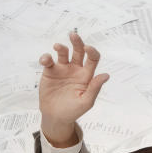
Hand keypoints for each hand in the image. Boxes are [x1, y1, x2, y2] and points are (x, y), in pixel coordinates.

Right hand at [38, 31, 109, 146]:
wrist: (55, 117)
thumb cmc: (73, 111)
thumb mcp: (86, 102)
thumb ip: (94, 88)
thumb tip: (106, 75)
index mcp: (86, 75)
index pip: (93, 59)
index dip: (92, 51)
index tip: (88, 48)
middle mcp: (75, 69)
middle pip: (78, 51)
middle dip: (77, 42)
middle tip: (73, 35)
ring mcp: (62, 70)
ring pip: (63, 53)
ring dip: (61, 47)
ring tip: (58, 47)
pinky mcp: (50, 72)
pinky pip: (48, 61)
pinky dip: (46, 57)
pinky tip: (46, 60)